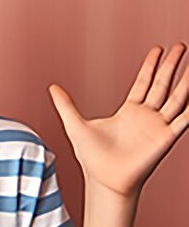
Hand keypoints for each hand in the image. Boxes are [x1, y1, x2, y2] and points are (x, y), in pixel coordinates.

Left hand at [48, 42, 187, 200]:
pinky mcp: (165, 138)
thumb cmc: (92, 158)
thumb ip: (65, 105)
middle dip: (172, 65)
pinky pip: (184, 118)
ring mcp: (158, 127)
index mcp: (129, 112)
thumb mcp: (75, 124)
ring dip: (186, 80)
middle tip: (180, 46)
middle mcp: (146, 117)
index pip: (144, 83)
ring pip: (177, 97)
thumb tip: (52, 87)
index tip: (158, 49)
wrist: (103, 180)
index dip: (152, 66)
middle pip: (163, 85)